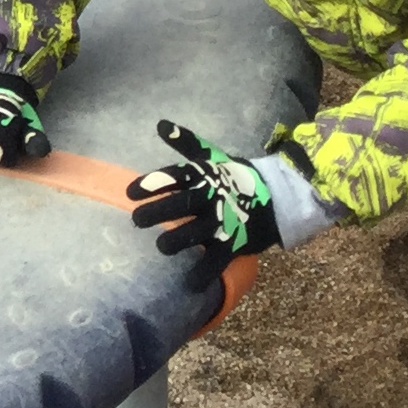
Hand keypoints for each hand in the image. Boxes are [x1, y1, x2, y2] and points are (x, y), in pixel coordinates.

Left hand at [124, 119, 281, 291]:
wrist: (277, 196)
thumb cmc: (233, 176)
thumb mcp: (210, 156)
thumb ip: (185, 142)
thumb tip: (161, 124)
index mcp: (202, 176)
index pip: (173, 177)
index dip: (151, 184)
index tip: (130, 193)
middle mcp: (210, 197)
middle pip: (180, 204)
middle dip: (156, 213)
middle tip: (137, 219)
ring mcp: (223, 220)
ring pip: (196, 232)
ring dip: (176, 241)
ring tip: (161, 246)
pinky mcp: (235, 242)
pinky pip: (217, 260)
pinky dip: (203, 273)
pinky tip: (190, 283)